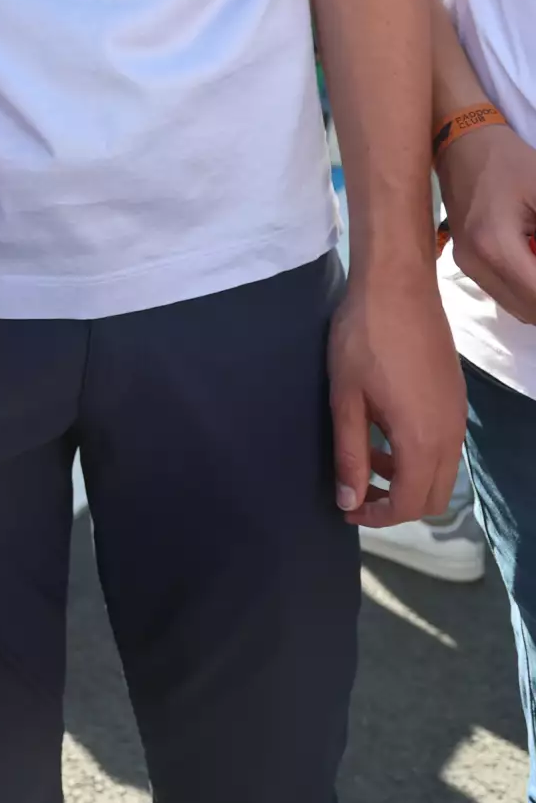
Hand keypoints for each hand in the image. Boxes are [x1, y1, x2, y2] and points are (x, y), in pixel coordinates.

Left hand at [328, 265, 464, 525]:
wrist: (397, 285)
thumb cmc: (364, 338)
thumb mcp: (346, 399)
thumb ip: (350, 454)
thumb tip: (349, 500)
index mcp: (422, 439)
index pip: (409, 505)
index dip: (377, 516)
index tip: (348, 509)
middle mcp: (450, 434)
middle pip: (433, 497)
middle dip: (396, 505)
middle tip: (358, 491)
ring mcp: (457, 415)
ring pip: (441, 472)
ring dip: (407, 477)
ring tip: (367, 456)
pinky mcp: (455, 397)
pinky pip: (445, 445)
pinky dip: (419, 454)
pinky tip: (386, 429)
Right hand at [439, 120, 535, 323]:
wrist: (461, 143)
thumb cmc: (508, 161)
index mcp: (495, 246)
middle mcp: (476, 265)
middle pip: (529, 311)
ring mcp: (466, 266)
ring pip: (517, 307)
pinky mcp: (464, 262)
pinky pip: (504, 292)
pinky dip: (526, 287)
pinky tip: (533, 260)